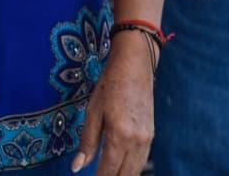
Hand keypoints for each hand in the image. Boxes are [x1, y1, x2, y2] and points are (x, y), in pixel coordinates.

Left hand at [71, 33, 153, 174]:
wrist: (135, 65)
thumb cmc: (110, 84)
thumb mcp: (93, 111)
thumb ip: (87, 142)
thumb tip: (77, 168)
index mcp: (119, 135)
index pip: (108, 170)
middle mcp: (137, 141)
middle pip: (125, 175)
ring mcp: (147, 139)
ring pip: (136, 171)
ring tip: (107, 175)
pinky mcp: (151, 135)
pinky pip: (142, 161)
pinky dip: (131, 169)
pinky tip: (121, 168)